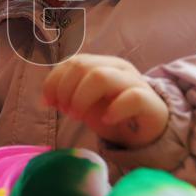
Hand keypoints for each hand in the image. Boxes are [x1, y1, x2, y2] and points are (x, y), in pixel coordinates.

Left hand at [43, 54, 168, 148]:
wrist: (146, 133)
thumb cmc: (113, 114)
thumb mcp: (85, 104)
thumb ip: (67, 96)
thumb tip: (45, 99)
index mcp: (101, 64)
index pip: (72, 61)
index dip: (54, 81)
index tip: (47, 103)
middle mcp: (118, 68)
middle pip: (82, 66)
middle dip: (66, 90)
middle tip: (65, 112)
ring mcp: (134, 82)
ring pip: (101, 77)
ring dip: (81, 98)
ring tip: (78, 117)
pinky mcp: (150, 101)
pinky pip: (132, 97)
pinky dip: (115, 109)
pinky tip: (108, 119)